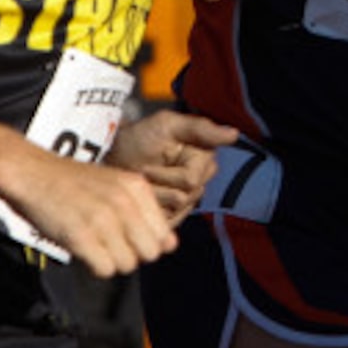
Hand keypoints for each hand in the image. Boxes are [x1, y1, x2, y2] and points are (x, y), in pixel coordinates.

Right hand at [0, 145, 178, 277]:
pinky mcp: (81, 235)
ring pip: (128, 264)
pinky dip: (95, 266)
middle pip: (150, 253)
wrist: (31, 173)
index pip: (164, 236)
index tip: (128, 239)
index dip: (147, 244)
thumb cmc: (72, 183)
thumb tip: (171, 247)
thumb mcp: (116, 186)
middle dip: (132, 255)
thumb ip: (145, 213)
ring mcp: (103, 219)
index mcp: (137, 188)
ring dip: (111, 261)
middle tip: (110, 245)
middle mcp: (125, 202)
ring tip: (94, 245)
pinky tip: (84, 250)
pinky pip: (105, 270)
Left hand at [107, 110, 240, 223]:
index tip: (151, 156)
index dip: (167, 173)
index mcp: (204, 160)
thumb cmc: (140, 137)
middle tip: (143, 170)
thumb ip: (201, 129)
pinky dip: (150, 211)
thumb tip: (234, 134)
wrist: (113, 155)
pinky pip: (167, 223)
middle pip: (184, 197)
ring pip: (174, 210)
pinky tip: (143, 197)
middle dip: (158, 184)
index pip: (191, 180)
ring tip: (142, 182)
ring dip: (152, 196)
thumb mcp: (168, 125)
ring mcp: (186, 201)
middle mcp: (200, 181)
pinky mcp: (172, 216)